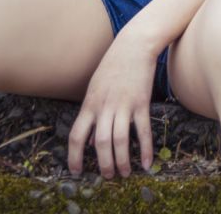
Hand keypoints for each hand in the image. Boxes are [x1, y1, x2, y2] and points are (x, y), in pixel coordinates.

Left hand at [67, 33, 160, 178]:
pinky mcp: (141, 102)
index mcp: (90, 104)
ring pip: (120, 140)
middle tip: (107, 176)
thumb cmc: (113, 66)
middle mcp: (105, 106)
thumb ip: (92, 114)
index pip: (76, 135)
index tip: (76, 171)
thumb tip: (91, 141)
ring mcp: (124, 104)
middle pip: (101, 142)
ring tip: (124, 173)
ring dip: (121, 160)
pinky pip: (143, 130)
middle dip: (103, 163)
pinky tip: (146, 163)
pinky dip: (144, 149)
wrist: (134, 45)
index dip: (74, 156)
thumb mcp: (95, 88)